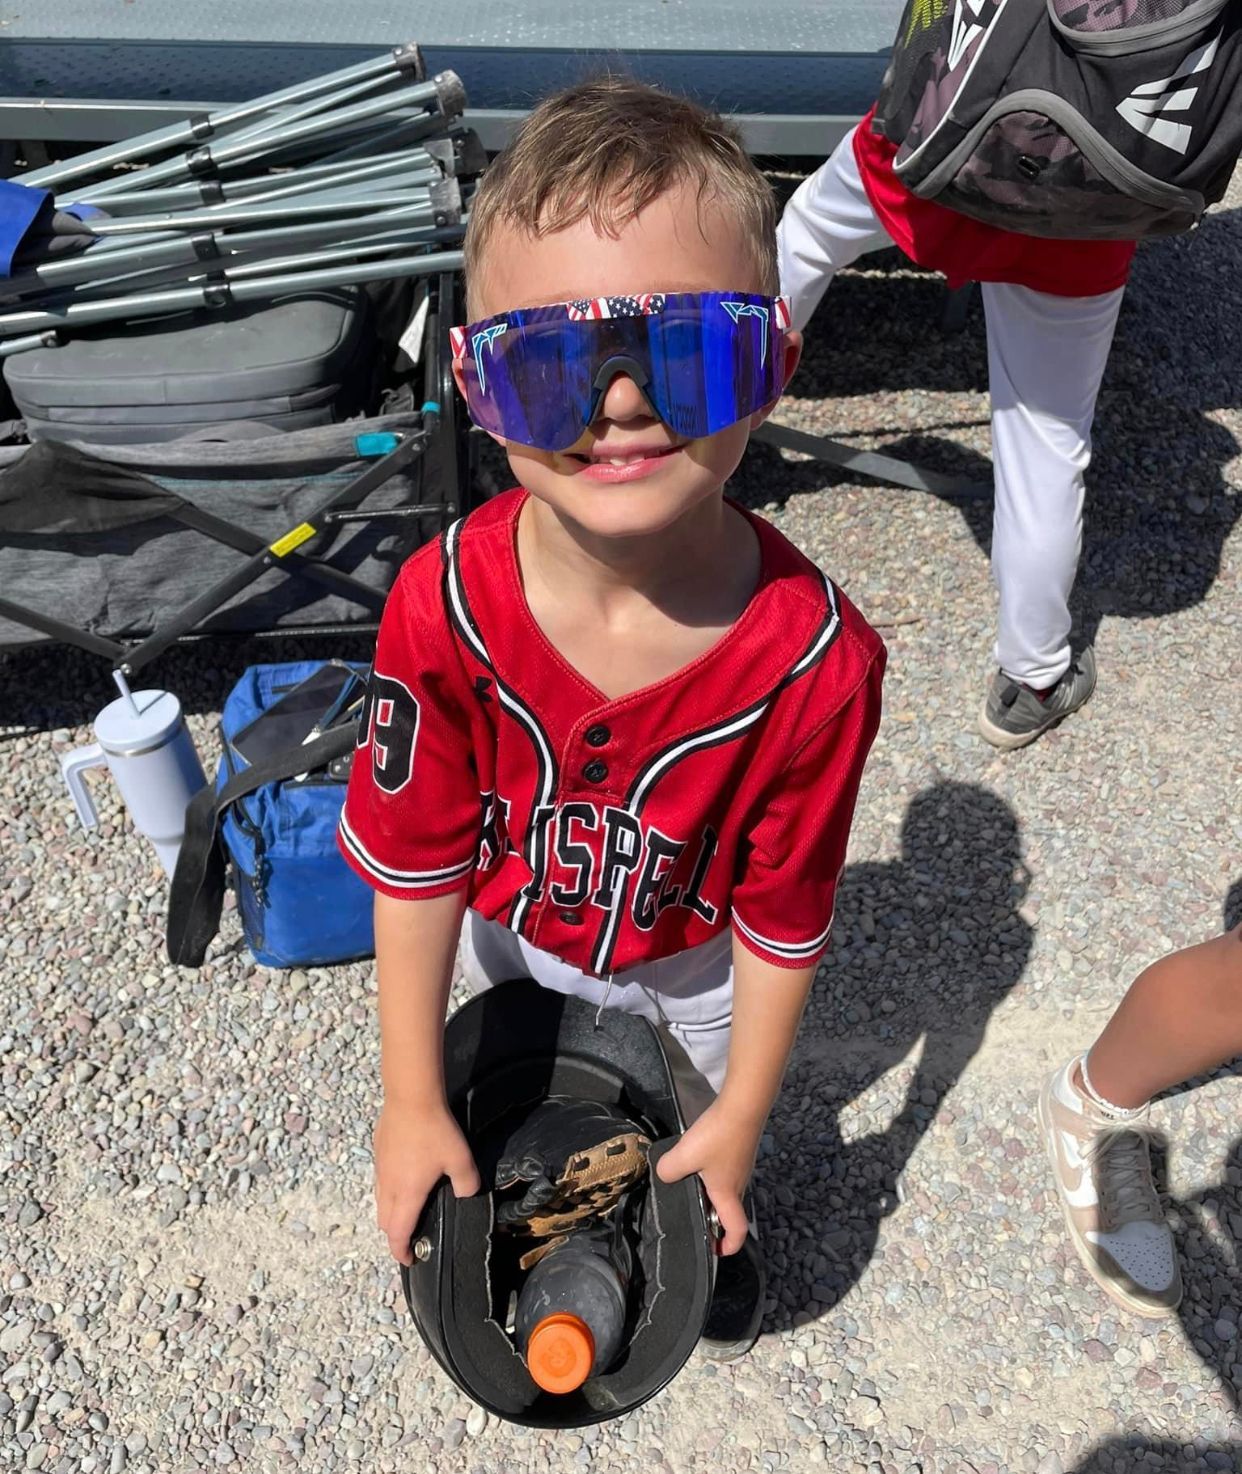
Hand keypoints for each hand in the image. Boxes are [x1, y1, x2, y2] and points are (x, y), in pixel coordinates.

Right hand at [373, 1100, 480, 1264]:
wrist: (411, 1097)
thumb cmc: (435, 1131)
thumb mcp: (460, 1159)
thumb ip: (467, 1184)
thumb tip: (465, 1194)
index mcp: (407, 1194)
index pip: (398, 1233)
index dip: (402, 1251)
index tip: (410, 1259)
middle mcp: (388, 1185)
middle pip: (385, 1222)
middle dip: (396, 1235)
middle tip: (411, 1237)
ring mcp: (380, 1168)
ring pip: (380, 1201)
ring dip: (391, 1213)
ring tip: (408, 1211)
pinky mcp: (378, 1152)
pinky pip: (380, 1181)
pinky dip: (389, 1191)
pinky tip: (404, 1178)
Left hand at [654, 1100, 760, 1254]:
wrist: (743, 1106)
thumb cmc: (717, 1137)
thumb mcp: (685, 1155)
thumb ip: (668, 1170)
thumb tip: (663, 1175)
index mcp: (728, 1195)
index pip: (737, 1231)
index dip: (728, 1246)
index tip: (714, 1250)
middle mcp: (739, 1185)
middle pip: (730, 1212)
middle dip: (712, 1220)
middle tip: (690, 1214)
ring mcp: (741, 1167)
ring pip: (726, 1191)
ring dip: (710, 1195)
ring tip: (687, 1185)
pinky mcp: (739, 1152)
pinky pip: (725, 1173)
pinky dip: (711, 1176)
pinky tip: (697, 1160)